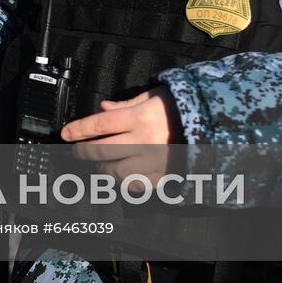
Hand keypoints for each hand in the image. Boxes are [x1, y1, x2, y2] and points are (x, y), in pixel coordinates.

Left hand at [59, 87, 181, 186]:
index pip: (100, 124)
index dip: (79, 130)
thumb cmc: (182, 107)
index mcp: (140, 117)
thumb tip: (103, 109)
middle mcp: (145, 141)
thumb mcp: (154, 96)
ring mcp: (154, 161)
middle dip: (83, 151)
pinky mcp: (165, 176)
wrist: (215, 124)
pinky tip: (119, 177)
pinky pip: (137, 185)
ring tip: (98, 164)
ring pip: (116, 171)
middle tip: (76, 151)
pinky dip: (123, 183)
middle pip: (102, 149)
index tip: (65, 134)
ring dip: (101, 169)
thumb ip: (126, 105)